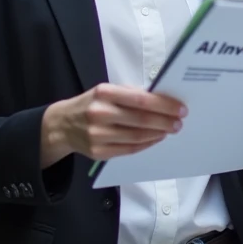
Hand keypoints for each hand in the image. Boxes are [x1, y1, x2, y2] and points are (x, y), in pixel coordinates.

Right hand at [40, 84, 184, 166]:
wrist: (62, 124)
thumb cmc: (91, 103)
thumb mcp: (106, 91)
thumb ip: (130, 94)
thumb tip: (162, 100)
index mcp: (104, 93)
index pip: (141, 100)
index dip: (164, 105)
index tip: (180, 108)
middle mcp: (100, 114)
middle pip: (141, 120)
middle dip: (165, 122)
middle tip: (179, 122)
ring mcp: (98, 135)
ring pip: (137, 137)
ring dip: (158, 134)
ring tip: (169, 130)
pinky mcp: (98, 153)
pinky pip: (129, 150)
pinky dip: (146, 144)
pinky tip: (155, 138)